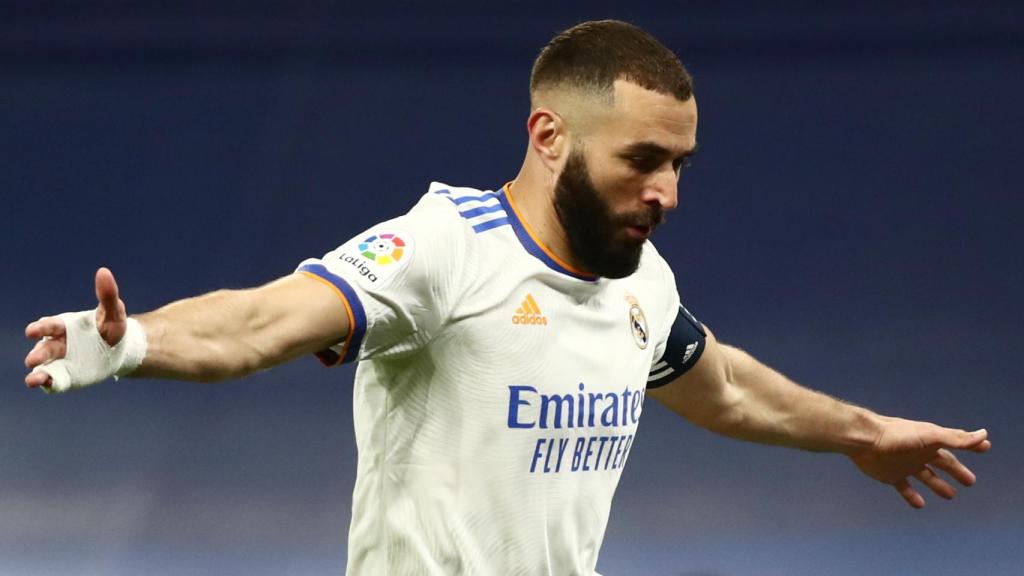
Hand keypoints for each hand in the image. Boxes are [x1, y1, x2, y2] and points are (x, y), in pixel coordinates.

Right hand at [24, 267, 127, 388]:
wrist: (121, 350)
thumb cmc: (112, 328)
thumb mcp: (113, 312)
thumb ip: (107, 294)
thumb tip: (104, 271)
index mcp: (65, 326)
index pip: (50, 325)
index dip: (41, 327)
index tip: (32, 331)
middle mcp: (57, 344)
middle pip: (44, 348)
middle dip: (38, 353)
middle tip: (32, 360)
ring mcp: (60, 362)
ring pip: (44, 367)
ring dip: (37, 373)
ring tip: (33, 380)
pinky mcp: (66, 376)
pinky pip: (54, 381)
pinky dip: (48, 384)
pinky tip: (44, 385)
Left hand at [849, 416, 990, 507]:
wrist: (865, 440)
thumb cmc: (898, 435)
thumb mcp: (931, 436)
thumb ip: (957, 439)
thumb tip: (984, 435)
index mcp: (930, 442)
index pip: (956, 444)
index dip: (971, 446)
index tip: (985, 448)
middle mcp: (919, 453)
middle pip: (943, 464)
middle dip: (956, 471)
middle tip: (970, 481)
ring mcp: (905, 465)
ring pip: (926, 477)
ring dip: (938, 485)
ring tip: (951, 496)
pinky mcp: (891, 475)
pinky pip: (904, 488)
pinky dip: (912, 496)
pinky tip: (920, 505)